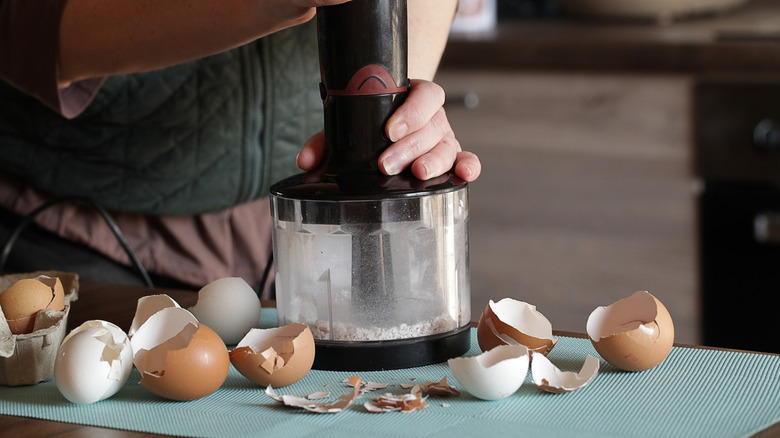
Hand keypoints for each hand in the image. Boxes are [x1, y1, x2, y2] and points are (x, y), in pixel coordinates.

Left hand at [297, 79, 481, 181]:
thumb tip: (306, 161)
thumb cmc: (371, 125)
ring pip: (447, 146)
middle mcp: (433, 118)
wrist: (387, 127)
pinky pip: (466, 160)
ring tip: (417, 174)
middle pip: (433, 126)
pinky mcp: (450, 159)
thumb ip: (326, 141)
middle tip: (386, 164)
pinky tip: (463, 175)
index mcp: (413, 99)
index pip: (425, 96)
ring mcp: (443, 139)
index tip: (389, 130)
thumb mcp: (349, 126)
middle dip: (409, 146)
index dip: (411, 112)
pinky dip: (468, 167)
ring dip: (433, 161)